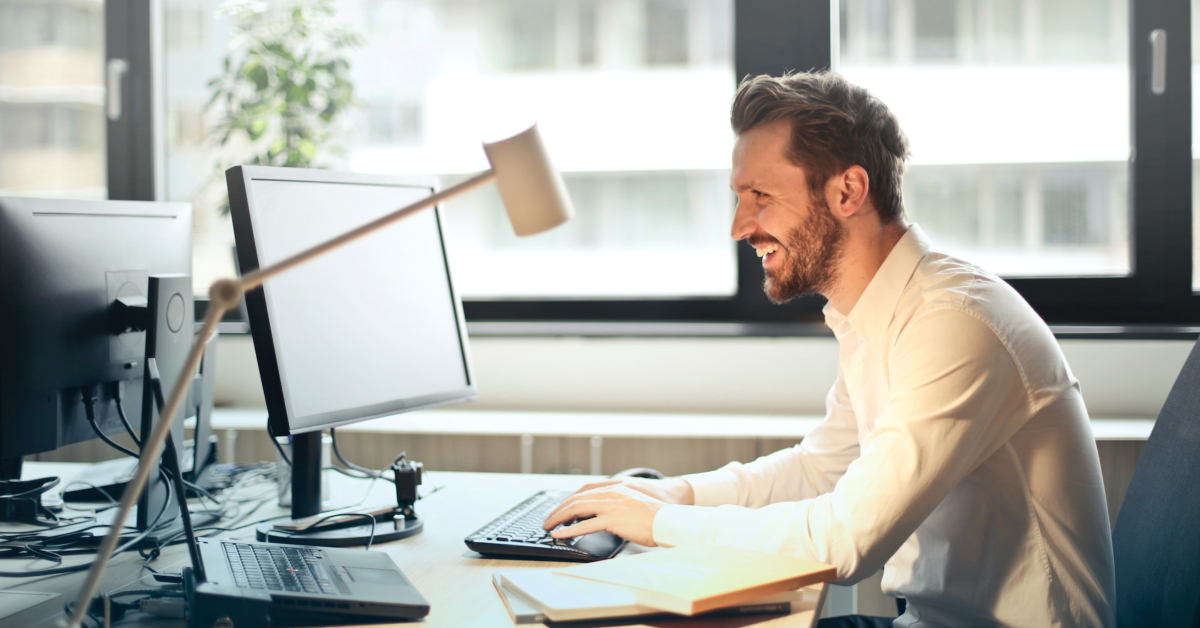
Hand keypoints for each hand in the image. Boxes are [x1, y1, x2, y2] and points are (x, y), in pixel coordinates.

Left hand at [541, 481, 686, 546]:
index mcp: (616, 488)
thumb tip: (603, 515)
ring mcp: (612, 506)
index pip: (585, 490)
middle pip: (577, 498)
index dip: (569, 499)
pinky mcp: (613, 520)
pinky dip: (569, 530)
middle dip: (559, 509)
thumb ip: (618, 504)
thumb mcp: (634, 503)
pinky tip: (560, 534)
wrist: (670, 520)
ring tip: (548, 527)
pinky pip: (585, 525)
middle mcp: (612, 493)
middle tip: (548, 519)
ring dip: (559, 518)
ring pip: (577, 508)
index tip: (560, 508)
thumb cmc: (656, 516)